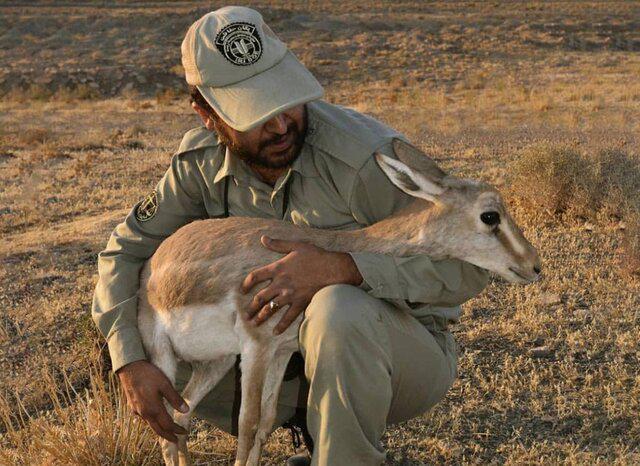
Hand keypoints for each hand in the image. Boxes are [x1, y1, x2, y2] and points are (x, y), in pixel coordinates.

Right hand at [117, 360, 188, 442]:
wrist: (129, 367)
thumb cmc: (148, 374)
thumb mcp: (165, 384)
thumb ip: (175, 398)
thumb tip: (186, 410)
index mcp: (153, 409)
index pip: (168, 425)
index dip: (177, 430)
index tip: (185, 432)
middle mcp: (144, 413)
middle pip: (158, 429)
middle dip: (168, 436)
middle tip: (176, 440)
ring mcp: (137, 410)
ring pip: (150, 424)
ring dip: (159, 429)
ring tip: (167, 431)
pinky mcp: (132, 406)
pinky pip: (144, 418)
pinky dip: (152, 422)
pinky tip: (154, 418)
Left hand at [241, 235, 362, 333]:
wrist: (333, 269)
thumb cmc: (315, 256)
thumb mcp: (296, 246)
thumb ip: (278, 244)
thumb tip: (263, 238)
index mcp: (278, 268)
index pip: (256, 276)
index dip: (247, 284)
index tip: (243, 290)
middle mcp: (281, 283)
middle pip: (260, 297)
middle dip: (251, 307)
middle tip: (245, 315)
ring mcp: (290, 295)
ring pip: (270, 309)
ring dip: (261, 317)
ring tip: (254, 323)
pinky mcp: (300, 303)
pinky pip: (288, 317)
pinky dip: (281, 326)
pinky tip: (275, 332)